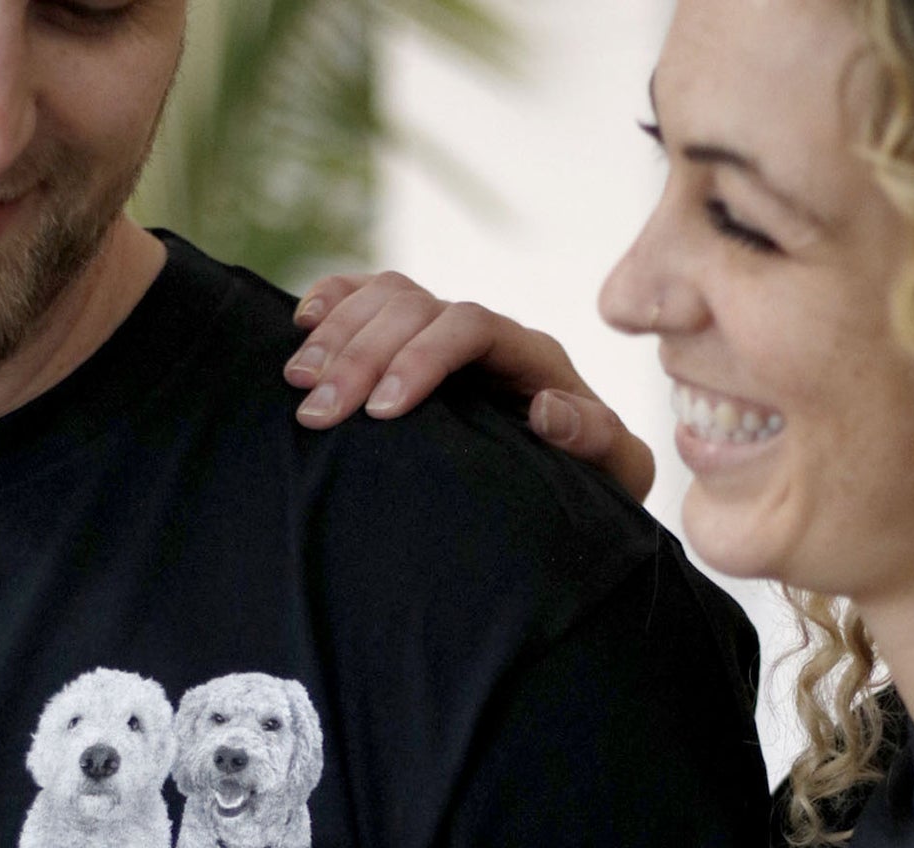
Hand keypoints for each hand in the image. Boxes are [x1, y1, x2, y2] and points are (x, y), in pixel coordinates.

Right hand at [286, 272, 654, 502]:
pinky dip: (333, 301)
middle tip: (318, 412)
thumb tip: (546, 407)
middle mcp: (484, 332)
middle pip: (415, 306)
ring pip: (385, 296)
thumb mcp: (615, 473)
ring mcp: (443, 331)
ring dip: (336, 333)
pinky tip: (301, 324)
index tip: (384, 410)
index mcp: (531, 355)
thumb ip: (597, 440)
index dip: (422, 358)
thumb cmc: (591, 483)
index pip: (470, 326)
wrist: (568, 486)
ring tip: (298, 382)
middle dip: (361, 354)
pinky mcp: (410, 343)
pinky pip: (367, 297)